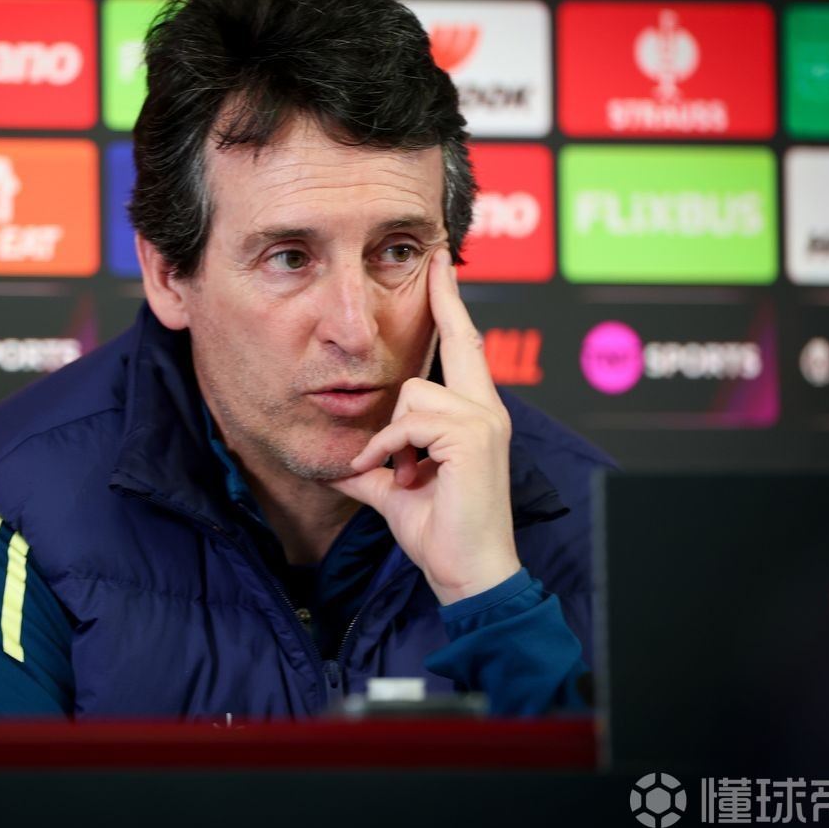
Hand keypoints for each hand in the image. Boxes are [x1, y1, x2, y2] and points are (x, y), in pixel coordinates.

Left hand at [329, 249, 518, 604]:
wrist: (468, 571)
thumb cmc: (441, 533)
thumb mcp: (396, 489)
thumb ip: (374, 467)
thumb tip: (340, 463)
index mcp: (475, 416)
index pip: (465, 348)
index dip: (451, 306)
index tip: (441, 268)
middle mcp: (487, 409)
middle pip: (457, 342)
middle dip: (445, 299)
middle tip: (436, 257)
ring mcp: (483, 419)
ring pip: (413, 392)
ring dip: (393, 437)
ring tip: (405, 473)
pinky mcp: (471, 434)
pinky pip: (408, 422)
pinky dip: (390, 451)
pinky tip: (401, 477)